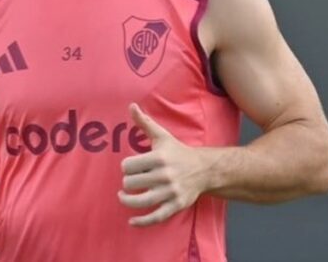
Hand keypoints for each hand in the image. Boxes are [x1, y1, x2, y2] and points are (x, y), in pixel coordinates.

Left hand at [118, 103, 207, 226]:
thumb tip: (131, 106)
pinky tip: (131, 221)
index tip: (131, 166)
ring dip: (127, 201)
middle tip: (130, 181)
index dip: (126, 167)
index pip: (128, 166)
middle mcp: (164, 176)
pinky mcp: (175, 205)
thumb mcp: (162, 136)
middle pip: (131, 183)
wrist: (204, 169)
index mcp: (159, 158)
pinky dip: (142, 222)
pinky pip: (155, 217)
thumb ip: (144, 122)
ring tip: (123, 196)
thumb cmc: (177, 152)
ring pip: (141, 201)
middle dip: (127, 183)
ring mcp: (170, 192)